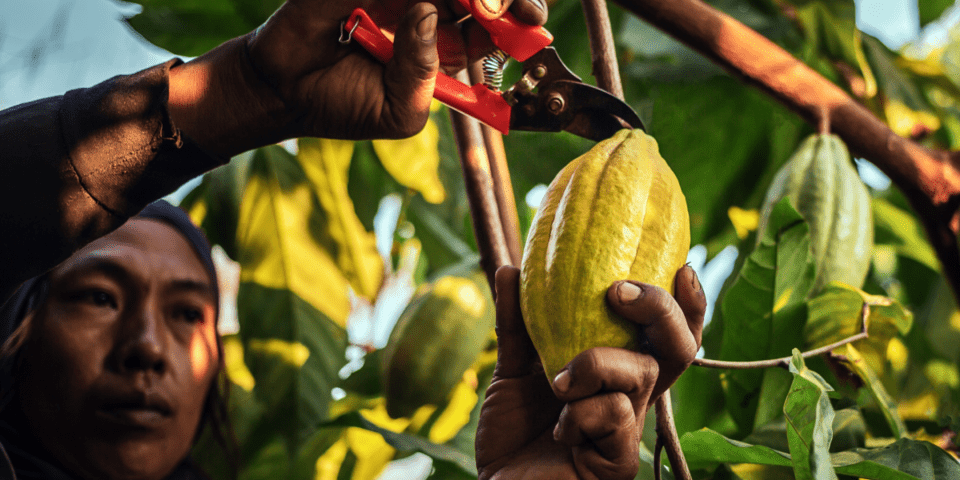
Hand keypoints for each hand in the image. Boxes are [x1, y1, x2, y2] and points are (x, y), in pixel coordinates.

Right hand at [168, 0, 546, 156]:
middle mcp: (426, 7)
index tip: (534, 21)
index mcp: (445, 41)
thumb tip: (426, 13)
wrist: (285, 93)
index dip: (519, 15)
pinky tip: (421, 5)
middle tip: (507, 9)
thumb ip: (423, 74)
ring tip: (478, 5)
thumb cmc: (346, 104)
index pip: (494, 20)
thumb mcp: (401, 112)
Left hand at [475, 265, 705, 479]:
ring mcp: (630, 431)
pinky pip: (617, 415)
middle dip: (660, 309)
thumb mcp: (514, 369)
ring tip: (558, 382)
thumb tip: (509, 269)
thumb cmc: (514, 431)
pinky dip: (581, 413)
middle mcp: (632, 398)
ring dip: (596, 365)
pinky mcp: (620, 462)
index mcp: (617, 373)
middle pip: (678, 347)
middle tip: (618, 292)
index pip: (664, 336)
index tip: (682, 266)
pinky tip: (561, 430)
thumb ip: (517, 323)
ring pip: (643, 374)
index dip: (684, 305)